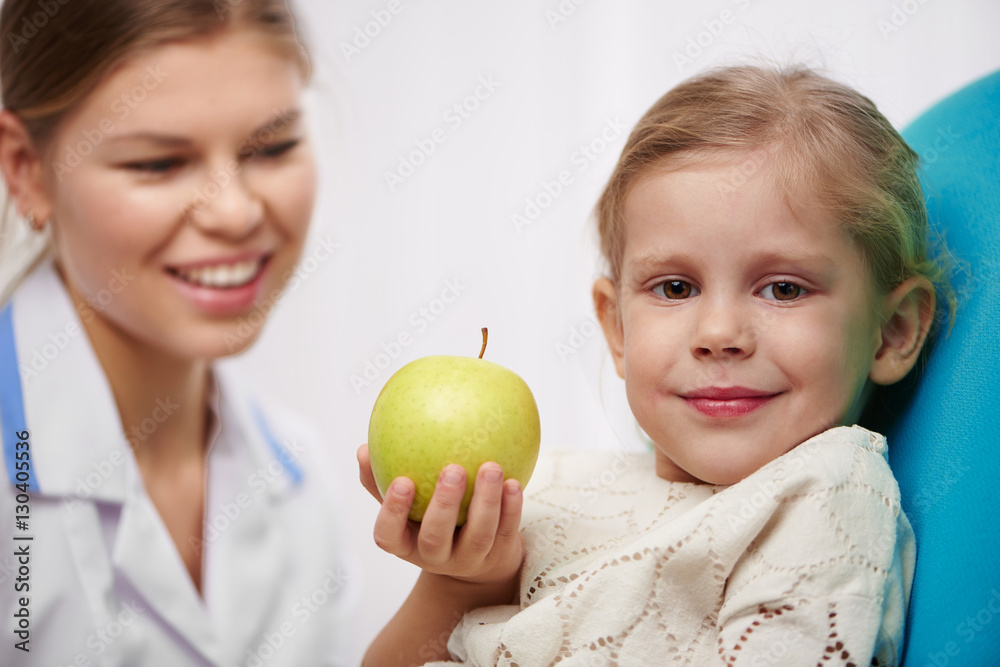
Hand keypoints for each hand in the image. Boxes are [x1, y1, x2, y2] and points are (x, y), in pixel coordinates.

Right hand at [357, 444, 524, 588]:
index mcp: (406, 543)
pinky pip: (505, 531)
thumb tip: (363, 447)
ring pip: (477, 535)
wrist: (475, 556)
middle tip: (453, 468)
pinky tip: (513, 482)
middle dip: (444, 504)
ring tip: (491, 468)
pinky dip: (510, 507)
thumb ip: (383, 480)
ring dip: (486, 501)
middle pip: (436, 536)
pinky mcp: (498, 555)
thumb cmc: (429, 518)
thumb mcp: (406, 507)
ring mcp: (468, 559)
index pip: (389, 535)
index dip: (393, 512)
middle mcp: (435, 556)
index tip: (403, 480)